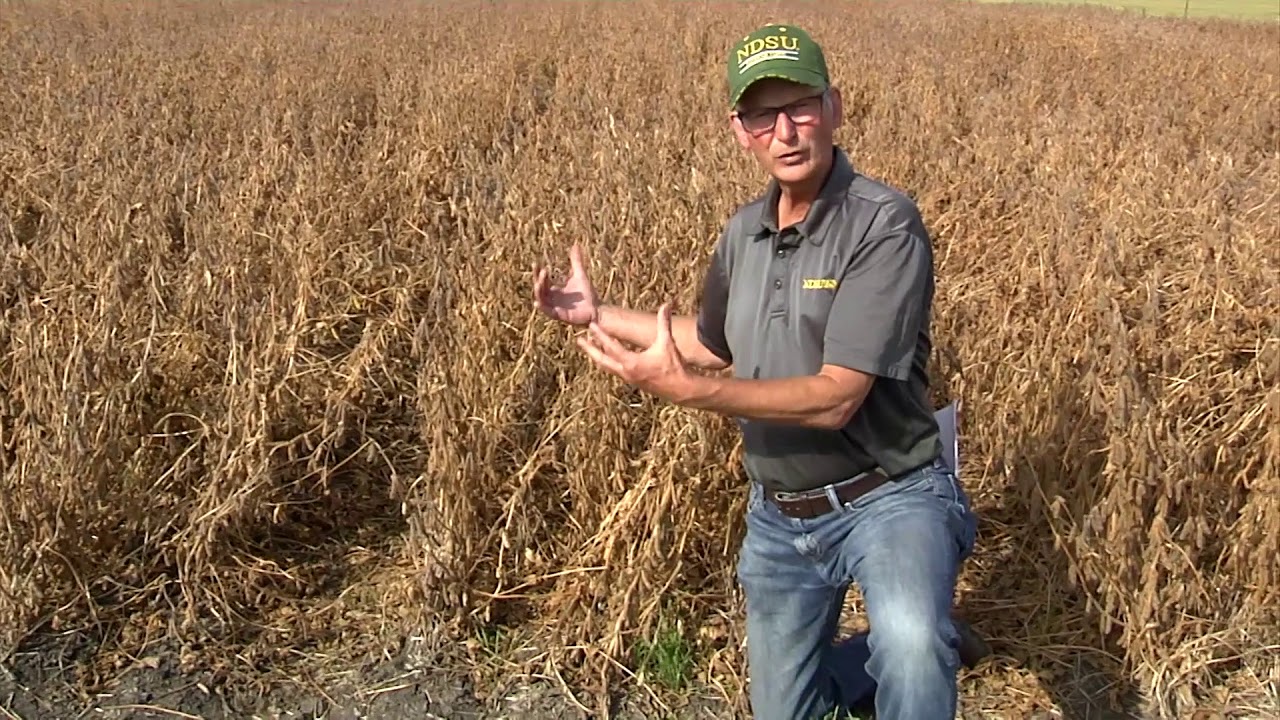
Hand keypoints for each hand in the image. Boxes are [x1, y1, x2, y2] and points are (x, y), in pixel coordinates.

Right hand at [533, 242, 599, 326]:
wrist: (596, 309)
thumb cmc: (587, 294)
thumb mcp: (580, 274)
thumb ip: (576, 261)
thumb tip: (575, 245)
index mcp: (554, 290)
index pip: (542, 280)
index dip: (537, 273)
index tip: (535, 263)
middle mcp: (552, 299)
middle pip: (539, 289)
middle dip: (539, 280)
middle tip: (542, 270)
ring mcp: (555, 307)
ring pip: (541, 299)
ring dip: (539, 291)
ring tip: (540, 282)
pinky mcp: (559, 315)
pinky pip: (547, 312)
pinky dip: (542, 307)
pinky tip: (537, 302)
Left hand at [577, 303, 694, 403]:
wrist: (679, 389)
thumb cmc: (673, 366)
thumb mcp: (667, 343)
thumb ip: (664, 323)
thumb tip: (667, 304)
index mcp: (631, 362)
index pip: (611, 346)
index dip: (600, 335)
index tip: (591, 325)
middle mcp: (626, 371)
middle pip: (602, 360)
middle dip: (590, 349)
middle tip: (578, 340)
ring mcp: (627, 378)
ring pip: (607, 366)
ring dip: (597, 356)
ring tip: (589, 347)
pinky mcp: (632, 381)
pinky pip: (614, 370)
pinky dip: (607, 362)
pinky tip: (607, 357)